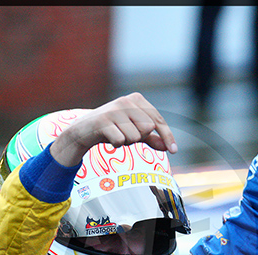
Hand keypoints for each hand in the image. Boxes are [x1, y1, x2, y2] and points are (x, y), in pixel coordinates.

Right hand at [49, 92, 177, 166]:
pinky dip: (116, 144)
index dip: (167, 136)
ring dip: (126, 142)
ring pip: (135, 136)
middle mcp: (126, 101)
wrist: (83, 131)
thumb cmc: (111, 129)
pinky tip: (107, 138)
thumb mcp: (133, 132)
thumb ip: (151, 138)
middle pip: (148, 129)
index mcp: (137, 100)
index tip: (174, 151)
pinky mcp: (103, 121)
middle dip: (138, 137)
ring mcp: (114, 110)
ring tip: (115, 135)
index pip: (158, 120)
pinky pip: (120, 141)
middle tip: (125, 134)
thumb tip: (169, 147)